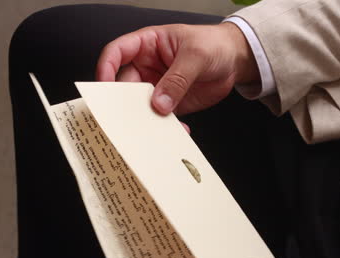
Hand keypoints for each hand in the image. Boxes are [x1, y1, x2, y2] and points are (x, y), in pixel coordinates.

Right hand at [96, 22, 258, 115]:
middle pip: (125, 85)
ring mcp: (157, 87)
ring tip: (154, 130)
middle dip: (125, 103)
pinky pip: (160, 118)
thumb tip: (159, 103)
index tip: (104, 86)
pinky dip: (166, 127)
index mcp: (147, 45)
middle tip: (128, 118)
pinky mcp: (169, 104)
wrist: (235, 60)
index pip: (117, 52)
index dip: (106, 67)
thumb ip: (177, 79)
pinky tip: (178, 130)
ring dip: (145, 119)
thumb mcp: (196, 55)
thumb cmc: (214, 44)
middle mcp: (147, 67)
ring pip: (140, 106)